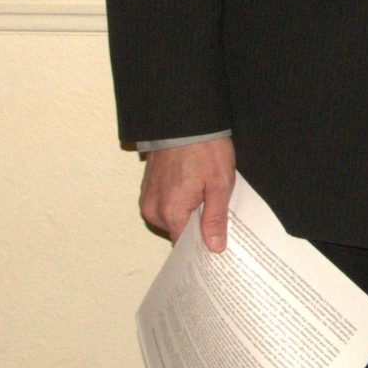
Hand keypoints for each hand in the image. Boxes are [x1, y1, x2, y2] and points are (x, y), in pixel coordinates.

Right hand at [140, 136, 237, 252]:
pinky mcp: (147, 187)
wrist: (186, 120)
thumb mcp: (220, 184)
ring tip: (205, 192)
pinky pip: (164, 204)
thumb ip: (216, 219)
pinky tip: (193, 185)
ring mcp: (148, 197)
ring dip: (188, 210)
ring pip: (171, 217)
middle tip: (216, 207)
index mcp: (170, 212)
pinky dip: (178, 200)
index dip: (202, 243)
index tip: (217, 241)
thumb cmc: (205, 149)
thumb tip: (214, 248)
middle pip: (178, 230)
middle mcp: (153, 209)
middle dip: (197, 223)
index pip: (184, 244)